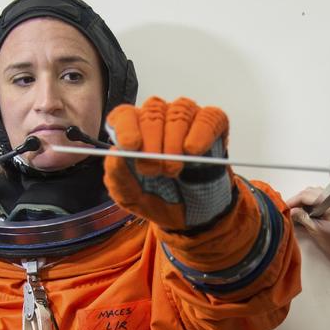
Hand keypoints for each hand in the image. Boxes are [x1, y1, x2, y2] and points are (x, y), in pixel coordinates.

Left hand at [104, 97, 234, 230]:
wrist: (192, 216)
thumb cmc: (158, 198)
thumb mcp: (130, 197)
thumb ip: (118, 177)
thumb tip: (115, 154)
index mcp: (135, 131)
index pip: (125, 115)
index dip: (126, 127)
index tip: (130, 146)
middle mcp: (160, 119)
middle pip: (152, 113)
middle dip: (152, 142)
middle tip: (153, 170)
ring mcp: (188, 118)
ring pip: (179, 113)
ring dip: (174, 141)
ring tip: (173, 170)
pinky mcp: (213, 124)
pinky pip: (207, 118)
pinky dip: (200, 133)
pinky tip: (193, 151)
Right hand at [286, 188, 329, 273]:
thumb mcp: (316, 231)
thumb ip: (302, 218)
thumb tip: (291, 211)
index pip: (306, 195)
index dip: (294, 200)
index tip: (286, 207)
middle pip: (310, 191)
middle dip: (298, 199)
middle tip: (290, 210)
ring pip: (315, 192)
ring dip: (305, 200)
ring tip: (298, 211)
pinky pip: (321, 196)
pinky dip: (312, 201)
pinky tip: (308, 211)